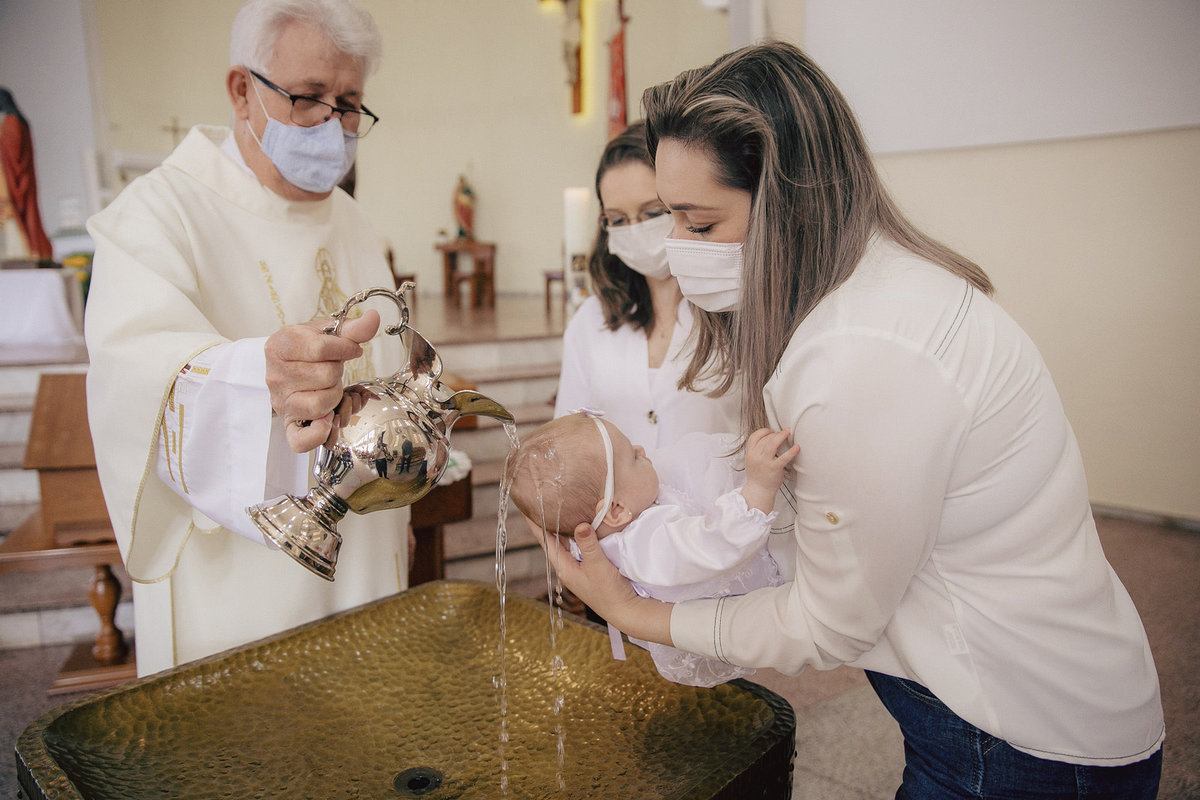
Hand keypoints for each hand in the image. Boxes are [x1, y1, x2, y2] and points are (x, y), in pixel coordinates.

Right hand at [265, 310, 379, 452]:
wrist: (286, 368)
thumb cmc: (306, 350)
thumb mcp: (325, 332)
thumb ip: (351, 328)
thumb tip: (373, 318)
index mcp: (280, 345)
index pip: (321, 348)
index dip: (345, 348)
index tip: (349, 349)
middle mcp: (275, 375)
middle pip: (325, 376)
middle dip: (337, 373)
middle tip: (331, 370)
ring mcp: (281, 402)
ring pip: (320, 405)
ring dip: (334, 396)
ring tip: (328, 388)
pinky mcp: (288, 425)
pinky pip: (302, 440)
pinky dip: (319, 432)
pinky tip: (327, 418)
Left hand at [525, 516, 672, 644]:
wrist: (625, 610)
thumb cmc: (609, 592)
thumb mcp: (598, 566)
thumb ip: (589, 545)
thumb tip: (580, 525)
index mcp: (564, 567)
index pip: (545, 541)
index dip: (535, 524)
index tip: (526, 509)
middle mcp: (568, 567)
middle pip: (553, 541)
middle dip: (547, 523)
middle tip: (543, 504)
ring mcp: (579, 569)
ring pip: (567, 544)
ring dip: (563, 528)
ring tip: (559, 510)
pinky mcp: (590, 569)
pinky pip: (579, 547)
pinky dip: (578, 535)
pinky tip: (582, 527)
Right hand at [742, 427, 800, 511]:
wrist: (758, 490)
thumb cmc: (757, 476)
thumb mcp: (751, 461)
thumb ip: (756, 450)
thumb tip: (768, 439)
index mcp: (749, 453)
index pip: (754, 436)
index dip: (763, 431)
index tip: (771, 431)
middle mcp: (756, 456)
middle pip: (765, 438)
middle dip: (775, 434)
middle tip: (783, 433)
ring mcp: (765, 462)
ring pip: (772, 443)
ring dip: (781, 436)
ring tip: (788, 432)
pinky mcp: (774, 468)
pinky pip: (784, 457)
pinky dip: (791, 451)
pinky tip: (797, 447)